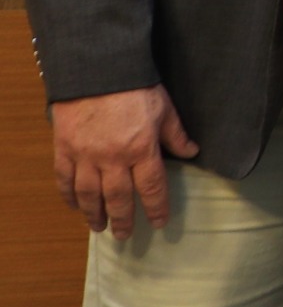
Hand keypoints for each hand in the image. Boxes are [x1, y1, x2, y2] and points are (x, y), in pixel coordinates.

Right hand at [50, 87, 192, 237]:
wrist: (96, 70)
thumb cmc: (135, 87)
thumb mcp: (164, 109)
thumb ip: (176, 135)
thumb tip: (193, 152)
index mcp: (141, 149)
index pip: (152, 188)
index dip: (156, 208)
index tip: (158, 223)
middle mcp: (113, 158)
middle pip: (118, 197)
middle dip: (122, 219)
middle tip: (123, 236)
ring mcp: (85, 154)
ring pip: (89, 193)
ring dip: (93, 213)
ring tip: (98, 227)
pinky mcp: (64, 147)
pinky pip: (64, 178)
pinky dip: (68, 194)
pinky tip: (73, 205)